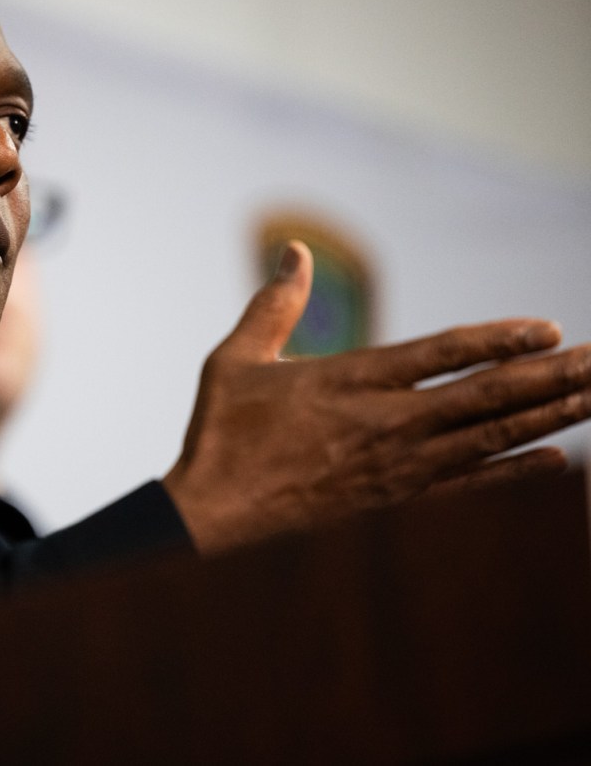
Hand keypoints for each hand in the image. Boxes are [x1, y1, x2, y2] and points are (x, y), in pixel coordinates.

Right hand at [162, 240, 590, 554]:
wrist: (212, 517)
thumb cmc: (220, 433)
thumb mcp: (236, 359)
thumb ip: (275, 304)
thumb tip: (297, 251)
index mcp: (348, 382)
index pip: (441, 354)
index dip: (500, 339)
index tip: (550, 330)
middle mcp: (384, 424)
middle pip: (485, 396)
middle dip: (552, 376)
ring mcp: (395, 466)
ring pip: (488, 438)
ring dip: (549, 416)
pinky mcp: (393, 498)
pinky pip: (468, 483)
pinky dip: (515, 470)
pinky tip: (556, 459)